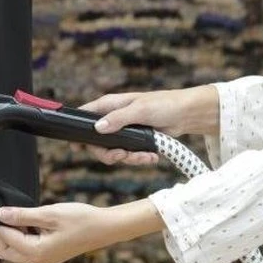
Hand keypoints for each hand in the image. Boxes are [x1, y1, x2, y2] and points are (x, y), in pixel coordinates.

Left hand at [0, 200, 164, 262]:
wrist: (104, 228)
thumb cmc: (81, 219)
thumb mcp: (49, 214)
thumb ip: (23, 216)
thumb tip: (0, 214)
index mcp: (37, 253)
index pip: (5, 240)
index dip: (2, 224)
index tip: (7, 208)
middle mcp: (38, 262)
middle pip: (5, 251)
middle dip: (4, 233)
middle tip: (15, 214)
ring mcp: (43, 262)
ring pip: (15, 252)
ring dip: (15, 235)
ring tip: (29, 218)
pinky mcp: (48, 258)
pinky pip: (27, 251)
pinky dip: (25, 238)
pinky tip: (36, 225)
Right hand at [78, 86, 218, 165]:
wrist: (186, 114)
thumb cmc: (164, 104)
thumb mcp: (139, 110)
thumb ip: (118, 119)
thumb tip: (97, 128)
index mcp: (110, 105)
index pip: (85, 116)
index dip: (78, 131)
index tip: (77, 146)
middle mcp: (114, 118)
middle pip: (97, 143)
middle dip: (109, 154)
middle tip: (122, 156)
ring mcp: (124, 131)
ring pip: (114, 152)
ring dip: (129, 158)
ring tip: (146, 156)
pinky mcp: (136, 142)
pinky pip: (130, 156)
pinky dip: (139, 159)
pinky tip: (152, 157)